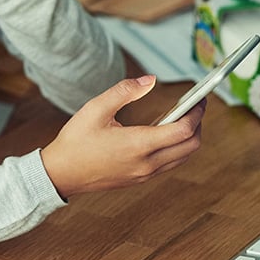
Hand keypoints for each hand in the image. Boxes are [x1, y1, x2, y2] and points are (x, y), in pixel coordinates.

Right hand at [40, 76, 205, 199]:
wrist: (60, 174)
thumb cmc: (75, 141)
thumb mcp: (95, 108)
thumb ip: (124, 91)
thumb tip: (150, 80)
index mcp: (138, 145)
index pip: (183, 131)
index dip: (196, 113)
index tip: (199, 99)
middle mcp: (146, 164)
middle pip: (190, 146)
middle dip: (198, 124)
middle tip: (195, 106)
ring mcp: (144, 174)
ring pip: (182, 157)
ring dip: (189, 137)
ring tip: (182, 116)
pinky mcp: (139, 179)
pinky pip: (169, 163)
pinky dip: (176, 148)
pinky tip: (165, 132)